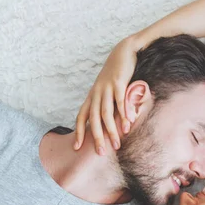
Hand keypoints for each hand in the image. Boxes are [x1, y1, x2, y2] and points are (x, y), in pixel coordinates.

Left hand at [75, 37, 138, 154]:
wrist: (124, 52)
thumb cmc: (116, 75)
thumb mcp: (108, 91)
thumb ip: (107, 105)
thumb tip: (108, 123)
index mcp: (92, 97)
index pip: (81, 117)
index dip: (79, 132)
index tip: (77, 147)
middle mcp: (96, 93)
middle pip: (94, 119)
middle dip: (97, 137)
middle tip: (101, 152)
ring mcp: (106, 88)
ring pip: (106, 113)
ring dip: (111, 130)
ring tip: (117, 144)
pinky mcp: (118, 83)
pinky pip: (119, 101)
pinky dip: (123, 114)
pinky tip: (127, 124)